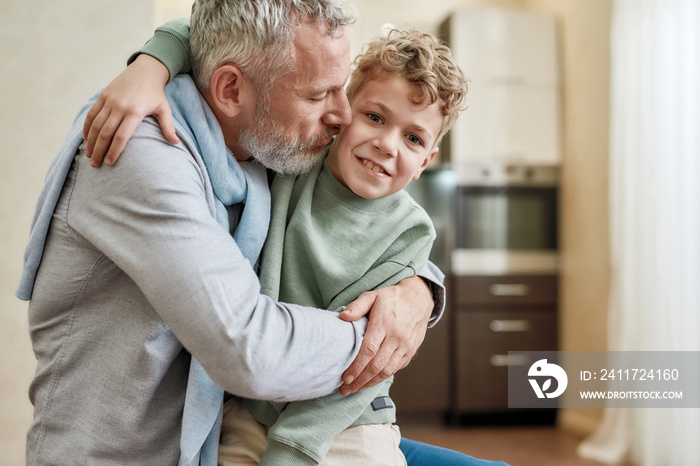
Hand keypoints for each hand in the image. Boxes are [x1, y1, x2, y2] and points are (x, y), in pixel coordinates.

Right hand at [82, 54, 178, 166]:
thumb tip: (176, 143)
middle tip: (95, 165)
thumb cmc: (156, 94)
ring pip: (96, 125)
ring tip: (89, 155)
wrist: (145, 71)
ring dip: (91, 142)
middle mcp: (120, 106)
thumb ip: (168, 127)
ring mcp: (109, 100)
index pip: (121, 136)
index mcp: (135, 112)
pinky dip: (87, 127)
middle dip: (99, 151)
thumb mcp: (164, 109)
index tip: (110, 163)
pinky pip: (92, 114)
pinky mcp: (103, 96)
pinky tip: (86, 139)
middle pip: (106, 133)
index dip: (114, 151)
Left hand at [338, 275, 432, 394]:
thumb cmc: (392, 298)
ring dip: (370, 383)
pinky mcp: (411, 351)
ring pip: (387, 371)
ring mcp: (405, 345)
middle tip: (345, 389)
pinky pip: (396, 368)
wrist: (419, 298)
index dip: (356, 367)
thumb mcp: (372, 296)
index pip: (368, 350)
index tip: (345, 378)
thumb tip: (343, 317)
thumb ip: (357, 306)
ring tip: (355, 389)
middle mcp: (396, 337)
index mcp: (384, 323)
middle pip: (376, 365)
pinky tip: (370, 381)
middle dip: (359, 381)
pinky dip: (382, 377)